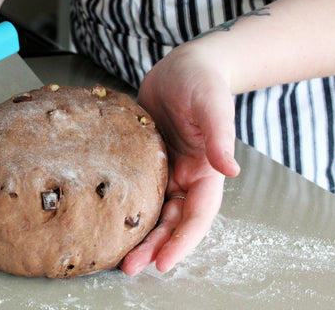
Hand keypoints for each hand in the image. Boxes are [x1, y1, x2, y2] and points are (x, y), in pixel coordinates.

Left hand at [120, 42, 240, 274]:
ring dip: (137, 235)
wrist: (181, 66)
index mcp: (204, 172)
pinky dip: (123, 208)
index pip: (196, 217)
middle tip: (130, 268)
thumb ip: (220, 135)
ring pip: (151, 212)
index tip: (163, 264)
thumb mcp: (212, 104)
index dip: (182, 243)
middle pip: (171, 222)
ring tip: (116, 256)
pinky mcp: (142, 161)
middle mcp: (184, 177)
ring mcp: (163, 171)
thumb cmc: (202, 81)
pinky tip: (103, 219)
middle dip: (153, 248)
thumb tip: (231, 168)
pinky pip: (133, 190)